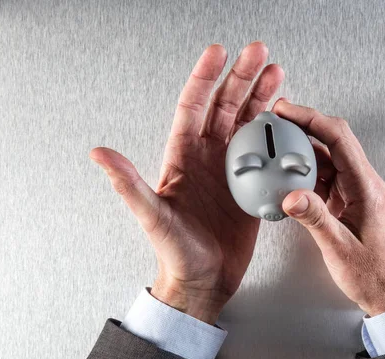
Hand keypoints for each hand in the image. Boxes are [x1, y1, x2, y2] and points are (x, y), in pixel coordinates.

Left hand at [90, 42, 283, 323]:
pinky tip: (284, 119)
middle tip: (258, 53)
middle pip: (225, 107)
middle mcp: (206, 160)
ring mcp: (230, 171)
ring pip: (247, 125)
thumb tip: (99, 153)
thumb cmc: (176, 254)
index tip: (217, 53)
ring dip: (261, 98)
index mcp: (183, 160)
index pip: (193, 108)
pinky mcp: (250, 187)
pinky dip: (275, 133)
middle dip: (241, 78)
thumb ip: (129, 185)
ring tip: (276, 74)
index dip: (204, 79)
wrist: (203, 280)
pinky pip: (265, 153)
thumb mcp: (151, 218)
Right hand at [272, 100, 384, 315]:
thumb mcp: (339, 248)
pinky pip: (325, 178)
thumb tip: (292, 195)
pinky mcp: (347, 202)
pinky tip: (288, 179)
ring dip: (302, 152)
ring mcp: (355, 192)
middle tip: (276, 122)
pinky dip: (305, 174)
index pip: (339, 139)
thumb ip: (315, 219)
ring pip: (327, 159)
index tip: (287, 111)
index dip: (312, 119)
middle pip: (333, 141)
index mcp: (366, 188)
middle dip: (304, 127)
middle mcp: (363, 184)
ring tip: (276, 148)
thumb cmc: (372, 274)